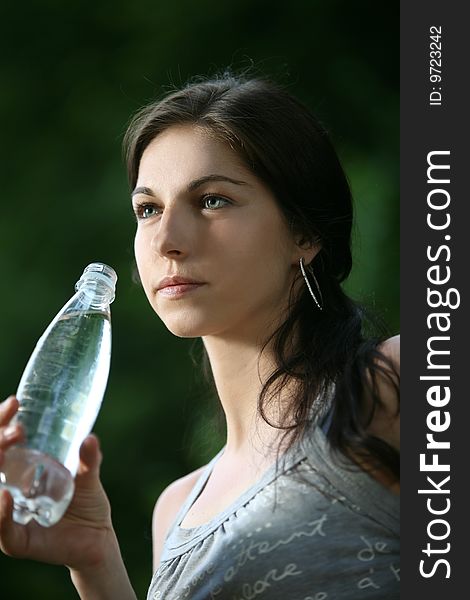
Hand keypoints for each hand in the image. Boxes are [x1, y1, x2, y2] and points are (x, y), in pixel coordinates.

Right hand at [0, 395, 114, 570]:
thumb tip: (90, 437)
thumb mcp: (88, 475)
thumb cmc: (87, 502)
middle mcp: (9, 491)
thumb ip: (89, 459)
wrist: (98, 537)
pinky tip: (6, 495)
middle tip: (16, 429)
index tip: (14, 403)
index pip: (3, 444)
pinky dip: (1, 512)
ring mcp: (10, 516)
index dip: (2, 423)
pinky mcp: (17, 541)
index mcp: (21, 472)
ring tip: (4, 451)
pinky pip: (3, 527)